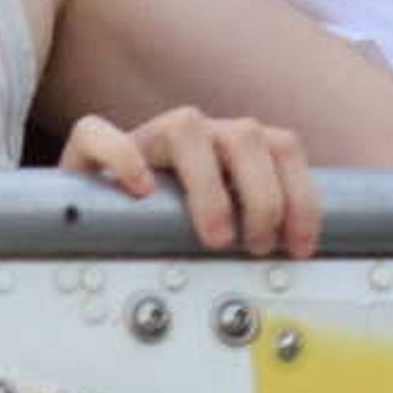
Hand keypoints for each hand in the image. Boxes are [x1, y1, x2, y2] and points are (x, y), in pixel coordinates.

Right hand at [57, 105, 321, 258]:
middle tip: (257, 246)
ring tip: (215, 236)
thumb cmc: (168, 223)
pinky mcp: (91, 149)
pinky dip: (121, 157)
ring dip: (209, 186)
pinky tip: (139, 190)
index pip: (283, 147)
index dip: (300, 195)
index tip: (299, 246)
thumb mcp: (225, 225)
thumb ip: (258, 231)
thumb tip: (295, 265)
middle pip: (246, 136)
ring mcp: (146, 137)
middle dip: (263, 197)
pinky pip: (99, 132)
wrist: (95, 214)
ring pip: (185, 126)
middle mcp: (197, 134)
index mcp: (232, 146)